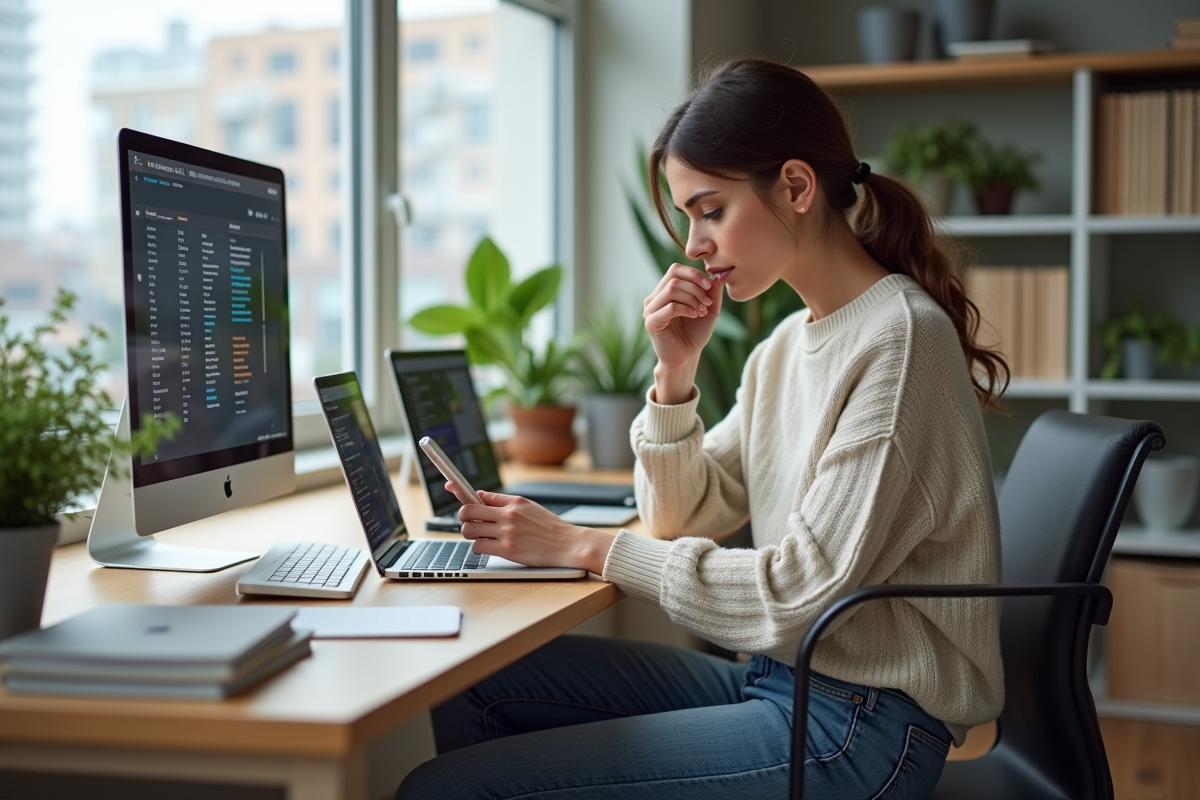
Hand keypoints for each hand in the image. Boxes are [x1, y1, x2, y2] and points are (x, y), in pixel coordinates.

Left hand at [446, 483, 615, 574]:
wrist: (568, 545)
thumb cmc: (549, 527)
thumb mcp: (529, 506)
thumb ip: (503, 501)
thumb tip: (480, 495)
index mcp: (513, 502)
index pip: (479, 494)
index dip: (460, 489)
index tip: (449, 485)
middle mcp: (508, 515)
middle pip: (467, 511)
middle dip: (465, 518)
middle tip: (473, 523)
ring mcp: (506, 533)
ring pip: (470, 530)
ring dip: (471, 534)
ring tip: (483, 535)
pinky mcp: (507, 550)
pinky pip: (479, 546)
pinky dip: (480, 547)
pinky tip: (490, 546)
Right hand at [643, 264, 725, 402]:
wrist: (687, 357)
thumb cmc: (695, 333)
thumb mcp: (709, 309)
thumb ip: (712, 292)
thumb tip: (716, 275)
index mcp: (665, 292)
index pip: (675, 270)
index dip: (694, 274)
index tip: (710, 286)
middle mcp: (654, 298)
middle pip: (674, 277)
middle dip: (695, 287)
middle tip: (707, 302)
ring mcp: (650, 310)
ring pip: (671, 289)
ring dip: (692, 298)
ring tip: (702, 311)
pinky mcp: (651, 323)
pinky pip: (669, 307)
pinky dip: (686, 308)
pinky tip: (695, 316)